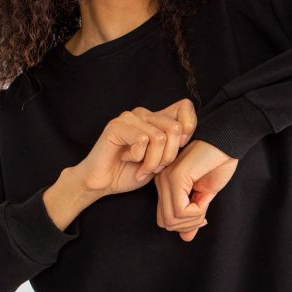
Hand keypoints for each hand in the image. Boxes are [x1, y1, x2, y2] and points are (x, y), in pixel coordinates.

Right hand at [76, 99, 197, 196]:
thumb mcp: (161, 160)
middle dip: (169, 156)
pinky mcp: (116, 126)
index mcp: (155, 118)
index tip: (179, 148)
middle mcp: (143, 113)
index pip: (185, 107)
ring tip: (141, 168)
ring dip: (153, 161)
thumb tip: (188, 135)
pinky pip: (142, 140)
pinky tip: (126, 160)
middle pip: (175, 128)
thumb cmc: (130, 173)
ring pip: (160, 137)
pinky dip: (138, 158)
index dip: (189, 127)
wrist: (102, 184)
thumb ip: (173, 146)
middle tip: (155, 168)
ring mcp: (129, 117)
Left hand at [154, 139, 238, 241]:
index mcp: (165, 183)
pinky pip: (180, 209)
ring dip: (193, 219)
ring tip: (205, 208)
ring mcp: (166, 178)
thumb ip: (193, 215)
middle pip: (166, 222)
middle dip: (188, 225)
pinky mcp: (176, 177)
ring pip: (172, 219)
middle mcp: (161, 180)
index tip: (203, 217)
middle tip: (204, 216)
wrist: (228, 140)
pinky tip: (204, 200)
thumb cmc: (219, 162)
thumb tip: (186, 238)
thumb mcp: (205, 195)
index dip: (184, 225)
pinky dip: (196, 212)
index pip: (164, 218)